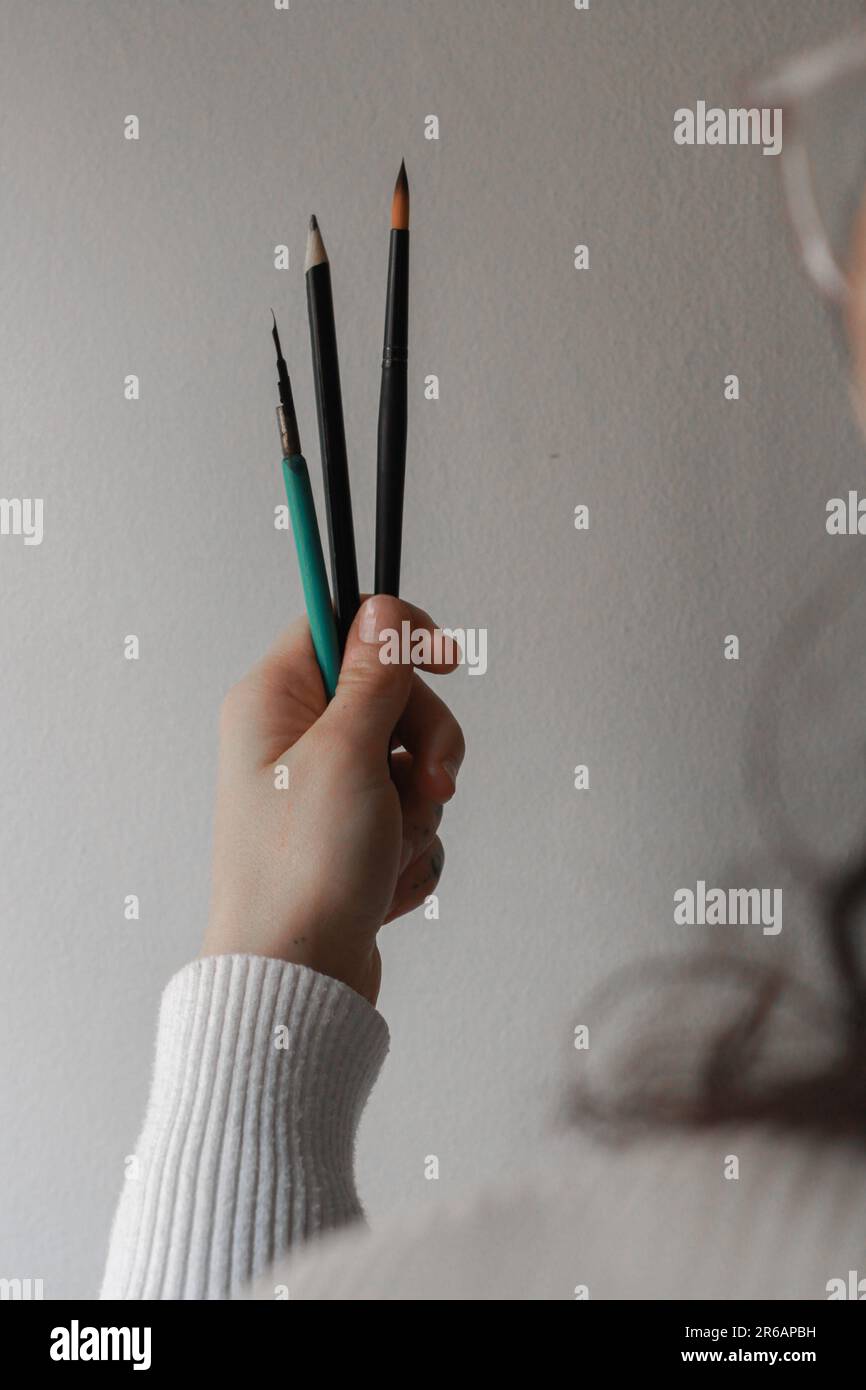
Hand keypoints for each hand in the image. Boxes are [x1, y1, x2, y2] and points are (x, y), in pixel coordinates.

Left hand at [202, 594, 464, 1004]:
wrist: (297, 981)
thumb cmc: (303, 871)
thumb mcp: (347, 753)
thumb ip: (374, 675)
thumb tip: (381, 609)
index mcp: (273, 702)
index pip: (341, 625)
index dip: (398, 635)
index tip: (444, 660)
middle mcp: (291, 741)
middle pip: (389, 697)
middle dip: (424, 744)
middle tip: (428, 784)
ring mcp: (322, 793)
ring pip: (409, 763)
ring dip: (418, 806)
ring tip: (388, 848)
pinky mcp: (347, 839)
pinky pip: (407, 818)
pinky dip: (410, 847)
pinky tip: (383, 882)